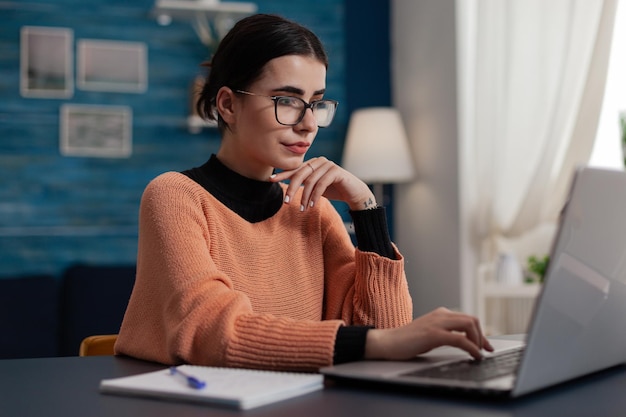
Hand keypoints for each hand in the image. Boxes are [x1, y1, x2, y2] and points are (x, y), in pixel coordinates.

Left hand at [270, 157, 376, 210]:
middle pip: (300, 174)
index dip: (283, 174)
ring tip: (302, 209)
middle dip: (292, 189)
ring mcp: (328, 164)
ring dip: (304, 197)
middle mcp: (319, 161)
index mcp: (313, 163)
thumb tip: (288, 187)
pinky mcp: (336, 171)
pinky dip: (315, 196)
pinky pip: (321, 184)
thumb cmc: (334, 190)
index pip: (295, 169)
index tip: (271, 180)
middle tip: (286, 202)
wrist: (354, 194)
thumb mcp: (315, 187)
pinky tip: (311, 205)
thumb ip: (304, 184)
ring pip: (310, 181)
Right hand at [364, 307, 493, 360]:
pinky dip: (471, 348)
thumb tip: (463, 340)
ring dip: (478, 341)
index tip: (485, 346)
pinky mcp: (433, 334)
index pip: (468, 318)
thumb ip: (445, 332)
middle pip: (472, 319)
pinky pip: (460, 339)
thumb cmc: (406, 341)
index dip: (480, 332)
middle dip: (482, 336)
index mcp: (440, 313)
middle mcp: (440, 315)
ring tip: (478, 354)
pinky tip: (474, 356)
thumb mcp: (429, 333)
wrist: (387, 343)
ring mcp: (437, 323)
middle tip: (484, 351)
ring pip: (469, 325)